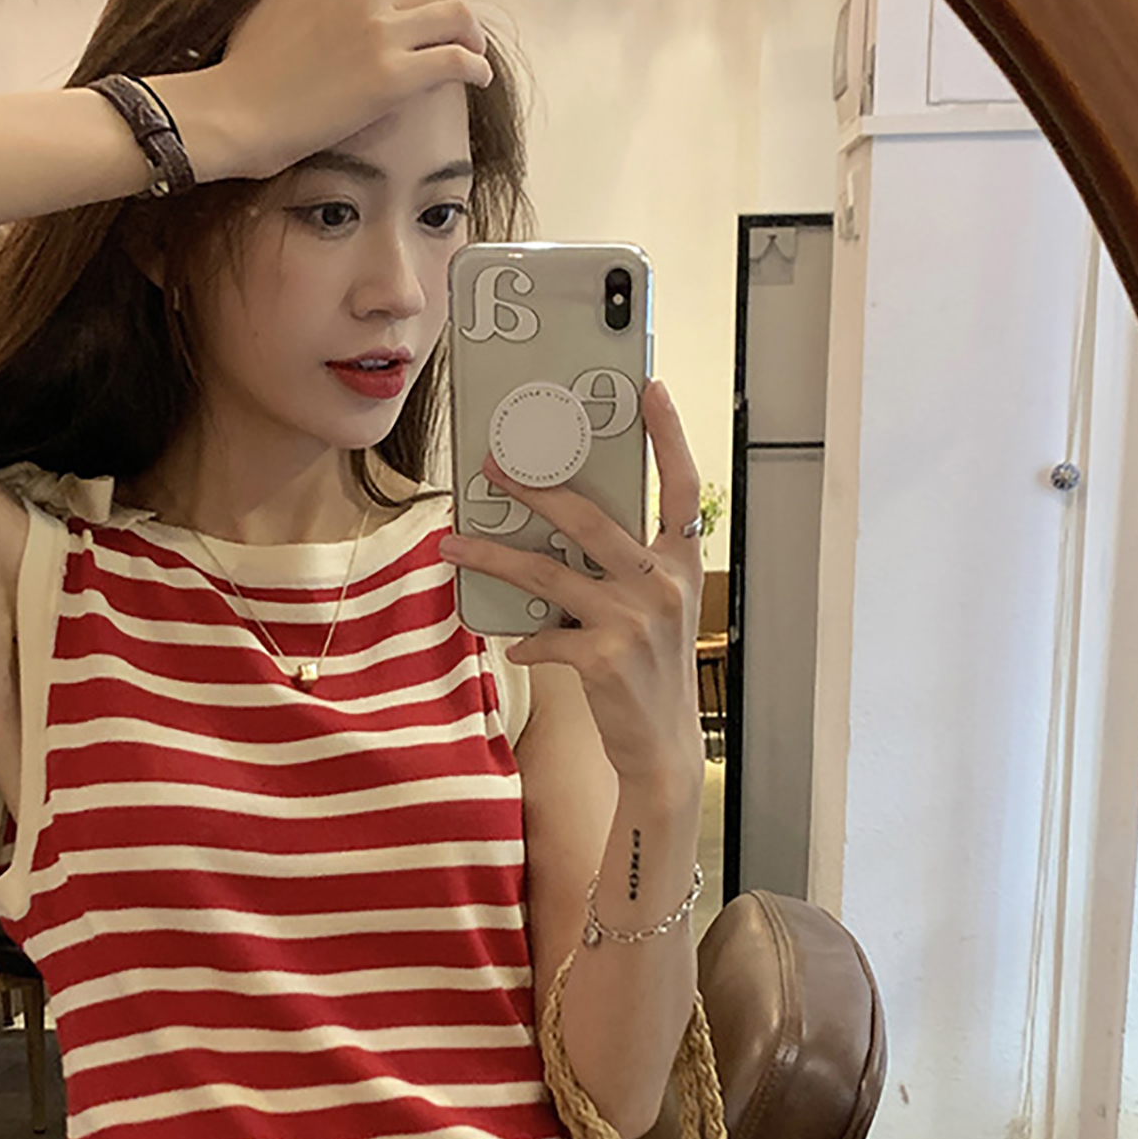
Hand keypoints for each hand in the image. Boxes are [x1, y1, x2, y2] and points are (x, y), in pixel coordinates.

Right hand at [194, 0, 492, 180]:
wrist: (236, 112)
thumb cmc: (248, 71)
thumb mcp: (279, 0)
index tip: (429, 0)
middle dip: (450, 10)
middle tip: (459, 33)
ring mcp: (379, 28)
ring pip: (453, 17)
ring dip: (472, 36)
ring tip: (476, 53)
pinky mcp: (392, 75)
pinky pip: (456, 60)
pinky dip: (476, 66)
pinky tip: (479, 77)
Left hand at [438, 381, 706, 787]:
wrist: (662, 747)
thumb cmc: (654, 675)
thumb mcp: (655, 613)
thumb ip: (624, 571)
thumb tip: (560, 538)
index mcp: (682, 563)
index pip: (681, 486)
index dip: (669, 434)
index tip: (650, 391)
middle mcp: (663, 584)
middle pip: (589, 519)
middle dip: (533, 489)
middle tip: (493, 469)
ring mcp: (634, 620)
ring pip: (547, 571)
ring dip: (493, 555)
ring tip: (455, 544)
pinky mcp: (603, 656)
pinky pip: (543, 632)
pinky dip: (523, 637)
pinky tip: (513, 640)